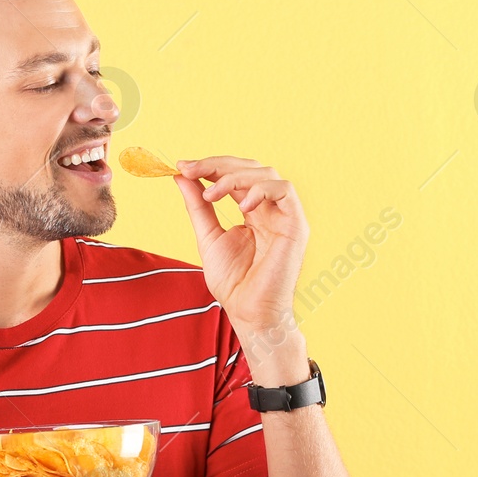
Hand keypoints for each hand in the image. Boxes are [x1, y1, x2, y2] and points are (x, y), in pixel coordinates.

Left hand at [172, 155, 308, 337]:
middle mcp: (270, 209)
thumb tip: (181, 176)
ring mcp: (284, 215)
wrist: (249, 312)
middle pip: (250, 167)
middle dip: (218, 164)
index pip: (234, 175)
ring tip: (210, 195)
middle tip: (190, 169)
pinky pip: (285, 190)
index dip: (209, 166)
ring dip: (234, 176)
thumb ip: (197, 206)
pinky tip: (240, 205)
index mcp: (252, 211)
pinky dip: (260, 190)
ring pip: (267, 173)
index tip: (182, 167)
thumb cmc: (233, 282)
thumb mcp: (207, 236)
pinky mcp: (296, 225)